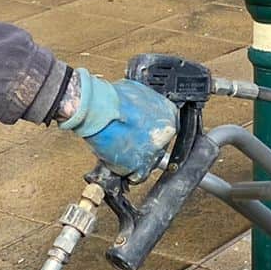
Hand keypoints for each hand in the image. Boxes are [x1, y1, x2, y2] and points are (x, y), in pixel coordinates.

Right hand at [61, 68, 178, 182]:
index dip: (152, 132)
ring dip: (136, 160)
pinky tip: (119, 164)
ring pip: (149, 162)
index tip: (144, 133)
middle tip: (130, 141)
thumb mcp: (138, 93)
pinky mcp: (141, 167)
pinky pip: (138, 176)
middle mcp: (166, 135)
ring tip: (121, 152)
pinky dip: (127, 172)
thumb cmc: (114, 99)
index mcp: (169, 114)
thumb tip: (141, 110)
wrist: (100, 109)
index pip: (168, 129)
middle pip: (159, 146)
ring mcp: (155, 152)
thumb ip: (146, 106)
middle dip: (145, 145)